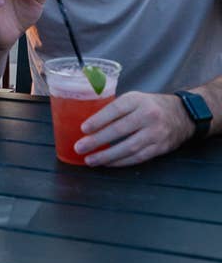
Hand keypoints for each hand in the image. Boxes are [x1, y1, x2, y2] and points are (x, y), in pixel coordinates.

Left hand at [77, 92, 193, 166]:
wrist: (182, 114)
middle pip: (119, 130)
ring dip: (107, 156)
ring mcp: (155, 133)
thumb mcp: (133, 99)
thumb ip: (115, 108)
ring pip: (128, 147)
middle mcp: (147, 115)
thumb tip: (88, 123)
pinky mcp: (160, 147)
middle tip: (80, 147)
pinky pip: (138, 157)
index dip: (98, 120)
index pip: (115, 110)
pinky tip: (107, 163)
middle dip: (97, 141)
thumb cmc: (149, 106)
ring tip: (90, 160)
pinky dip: (121, 162)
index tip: (83, 129)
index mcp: (136, 100)